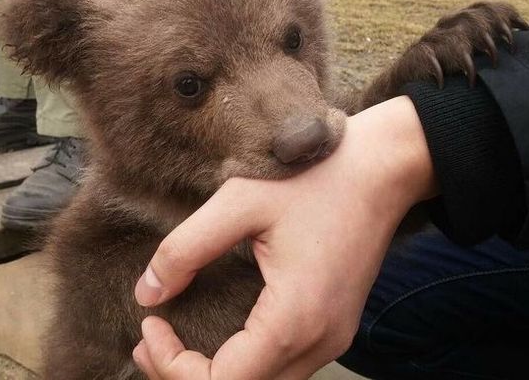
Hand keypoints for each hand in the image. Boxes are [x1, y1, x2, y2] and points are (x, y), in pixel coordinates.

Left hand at [132, 96, 436, 379]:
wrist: (382, 168)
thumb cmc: (313, 179)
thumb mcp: (238, 203)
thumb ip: (185, 250)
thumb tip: (147, 294)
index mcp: (294, 319)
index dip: (172, 367)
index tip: (150, 325)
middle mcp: (319, 343)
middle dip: (186, 377)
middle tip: (149, 342)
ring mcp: (332, 339)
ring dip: (216, 375)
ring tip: (174, 345)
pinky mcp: (336, 328)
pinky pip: (284, 368)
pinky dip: (244, 365)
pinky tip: (220, 336)